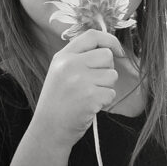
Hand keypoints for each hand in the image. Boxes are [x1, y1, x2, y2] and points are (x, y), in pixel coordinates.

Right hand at [31, 29, 122, 147]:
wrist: (48, 129)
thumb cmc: (59, 101)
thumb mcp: (60, 72)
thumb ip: (80, 58)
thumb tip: (109, 48)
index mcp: (63, 57)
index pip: (92, 36)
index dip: (110, 40)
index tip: (118, 50)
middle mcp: (70, 65)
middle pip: (106, 56)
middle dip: (106, 70)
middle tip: (91, 84)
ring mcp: (80, 80)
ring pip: (111, 75)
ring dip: (105, 87)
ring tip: (87, 96)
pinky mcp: (90, 96)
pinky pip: (111, 93)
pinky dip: (104, 101)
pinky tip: (89, 106)